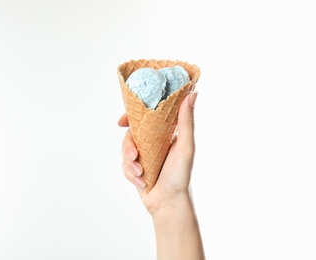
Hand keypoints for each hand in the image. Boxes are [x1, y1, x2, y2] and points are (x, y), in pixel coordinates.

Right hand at [118, 92, 197, 213]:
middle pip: (130, 134)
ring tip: (140, 172)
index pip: (145, 118)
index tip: (122, 120)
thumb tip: (193, 94)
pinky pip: (124, 166)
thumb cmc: (180, 175)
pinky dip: (131, 174)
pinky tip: (142, 182)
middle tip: (134, 156)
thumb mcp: (185, 146)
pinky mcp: (135, 169)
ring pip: (125, 150)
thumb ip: (186, 121)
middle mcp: (153, 143)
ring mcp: (143, 156)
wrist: (168, 204)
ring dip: (130, 163)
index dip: (131, 116)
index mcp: (164, 134)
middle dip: (128, 146)